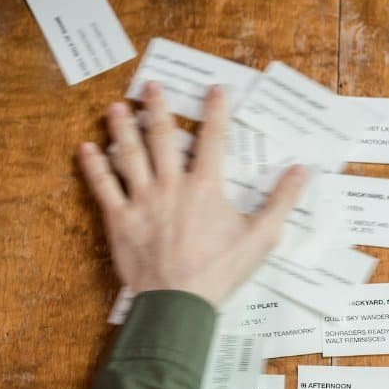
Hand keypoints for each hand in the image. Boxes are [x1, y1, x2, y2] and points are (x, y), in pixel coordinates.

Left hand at [78, 82, 307, 307]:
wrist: (179, 302)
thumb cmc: (220, 271)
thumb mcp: (261, 238)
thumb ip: (281, 201)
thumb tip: (302, 171)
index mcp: (206, 186)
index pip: (213, 138)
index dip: (215, 111)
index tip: (214, 89)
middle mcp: (171, 185)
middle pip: (163, 137)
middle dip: (158, 108)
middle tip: (151, 86)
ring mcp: (143, 200)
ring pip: (129, 154)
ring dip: (122, 128)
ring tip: (116, 106)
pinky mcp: (121, 219)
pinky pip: (104, 187)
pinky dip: (94, 166)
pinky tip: (86, 148)